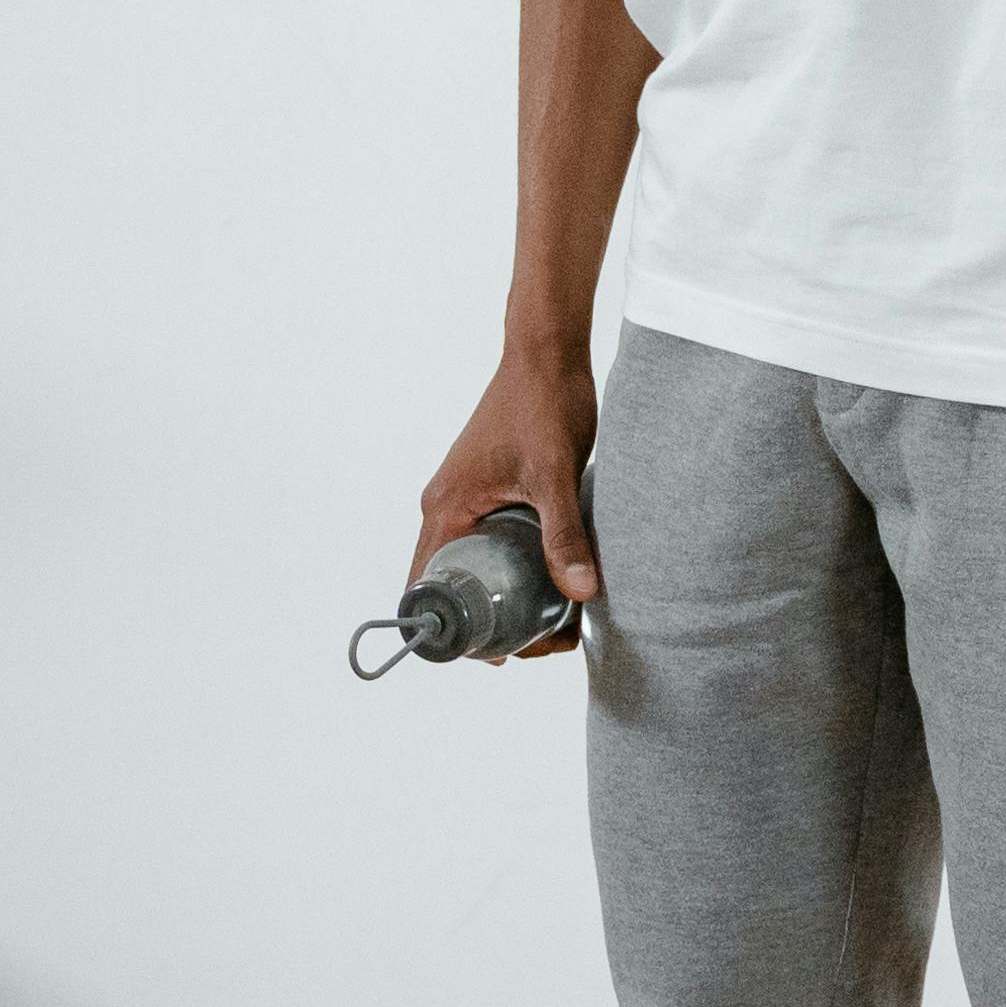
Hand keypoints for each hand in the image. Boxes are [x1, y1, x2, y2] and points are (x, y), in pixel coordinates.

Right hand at [414, 346, 600, 655]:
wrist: (547, 350)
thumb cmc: (543, 402)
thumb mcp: (554, 474)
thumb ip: (563, 534)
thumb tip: (580, 593)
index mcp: (446, 508)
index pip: (426, 588)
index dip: (454, 632)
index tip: (499, 655)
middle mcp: (446, 507)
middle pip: (454, 585)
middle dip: (492, 622)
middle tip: (543, 644)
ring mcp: (467, 498)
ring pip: (476, 566)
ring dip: (507, 597)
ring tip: (556, 621)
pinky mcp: (490, 489)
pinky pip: (492, 543)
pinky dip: (515, 569)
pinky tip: (557, 581)